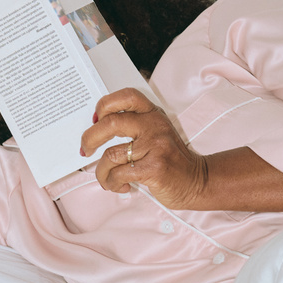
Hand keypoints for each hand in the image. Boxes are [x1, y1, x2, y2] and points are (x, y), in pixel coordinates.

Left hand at [80, 87, 208, 209]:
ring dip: (101, 171)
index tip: (95, 120)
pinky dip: (112, 183)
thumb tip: (96, 128)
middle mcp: (155, 126)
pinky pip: (119, 174)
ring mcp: (155, 147)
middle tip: (85, 149)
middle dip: (90, 138)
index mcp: (153, 114)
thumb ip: (134, 126)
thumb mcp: (156, 133)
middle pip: (110, 123)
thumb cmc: (171, 160)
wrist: (197, 181)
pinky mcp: (154, 168)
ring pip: (110, 155)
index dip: (105, 105)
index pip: (126, 96)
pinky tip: (120, 186)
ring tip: (106, 178)